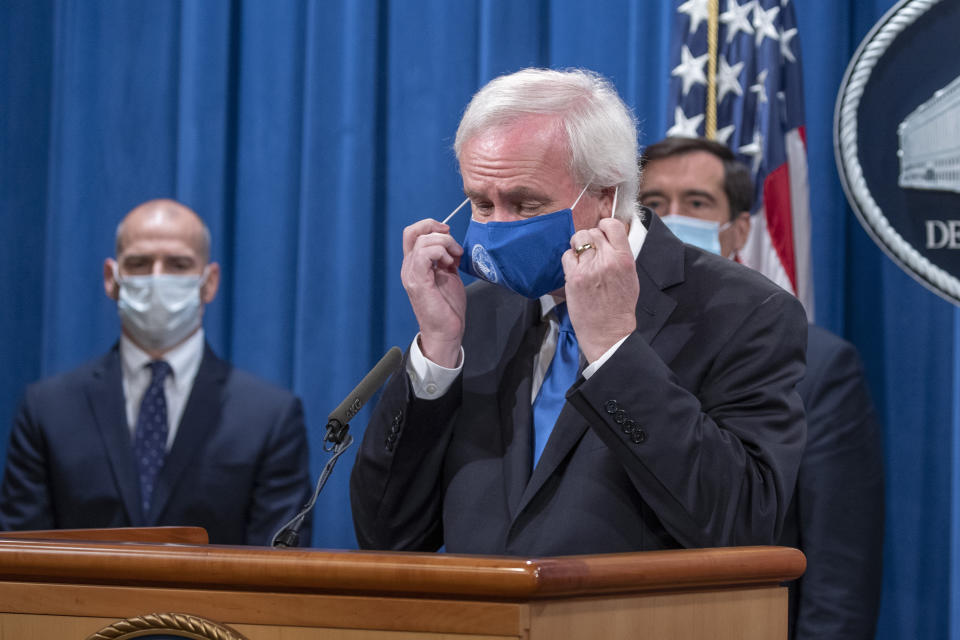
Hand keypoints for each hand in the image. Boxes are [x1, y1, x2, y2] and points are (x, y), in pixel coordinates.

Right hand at [401, 219, 465, 367]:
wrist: (446, 331)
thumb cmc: (447, 307)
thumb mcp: (448, 276)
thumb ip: (446, 259)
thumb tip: (451, 245)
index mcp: (414, 265)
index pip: (413, 233)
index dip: (430, 226)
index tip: (448, 233)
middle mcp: (408, 267)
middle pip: (414, 232)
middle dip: (438, 231)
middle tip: (455, 247)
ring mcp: (411, 274)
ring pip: (423, 241)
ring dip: (445, 244)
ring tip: (455, 260)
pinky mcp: (418, 281)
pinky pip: (426, 254)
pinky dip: (441, 253)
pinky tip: (450, 265)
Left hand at [561, 218, 638, 361]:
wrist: (609, 332)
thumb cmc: (620, 306)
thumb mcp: (630, 276)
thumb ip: (620, 254)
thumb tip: (608, 237)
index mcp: (624, 258)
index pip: (612, 225)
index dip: (603, 226)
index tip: (601, 232)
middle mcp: (607, 260)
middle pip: (591, 231)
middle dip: (589, 239)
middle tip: (590, 252)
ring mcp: (589, 268)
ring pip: (577, 239)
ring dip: (578, 246)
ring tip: (582, 259)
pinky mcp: (574, 277)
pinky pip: (567, 256)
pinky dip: (570, 261)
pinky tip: (576, 271)